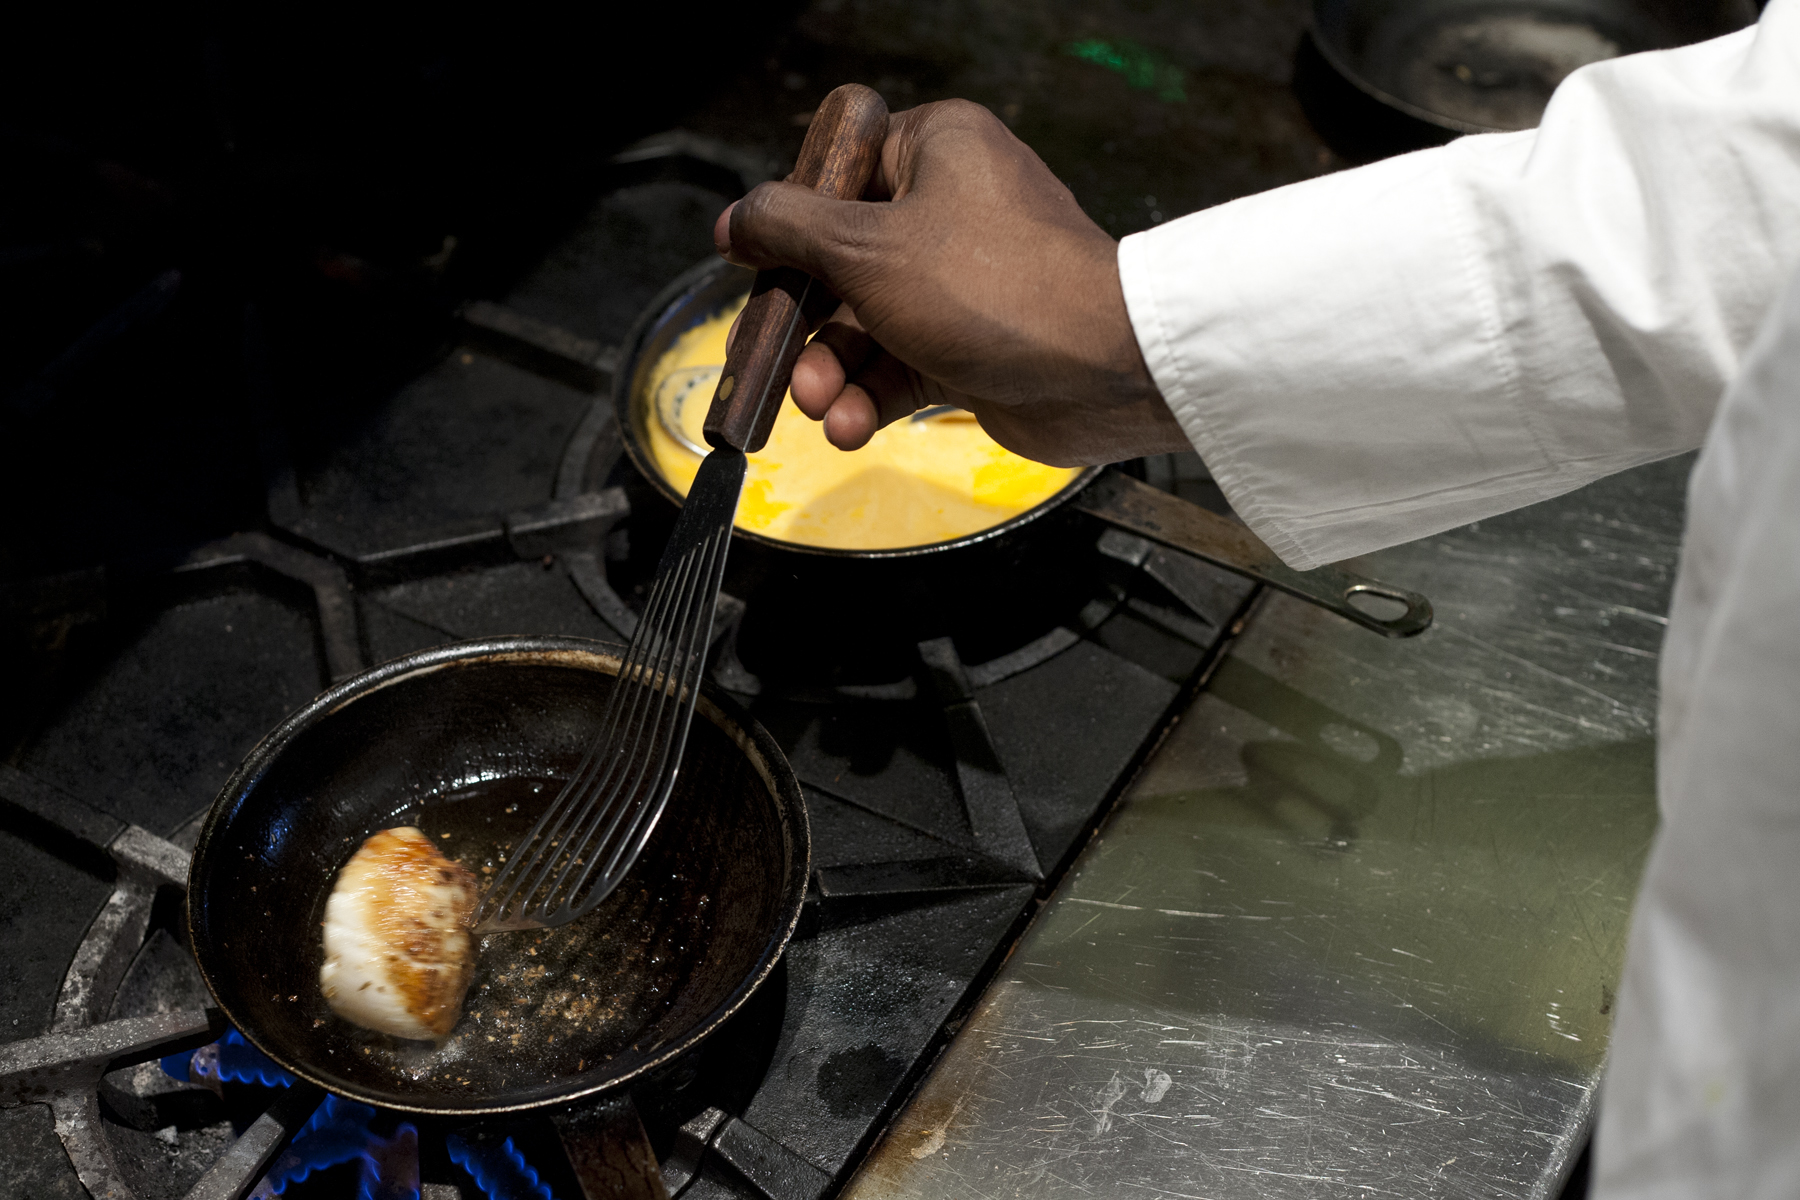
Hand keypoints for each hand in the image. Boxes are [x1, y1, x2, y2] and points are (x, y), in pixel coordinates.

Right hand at [714, 98, 1187, 466]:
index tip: (751, 265)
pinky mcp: (970, 347)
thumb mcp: (867, 248)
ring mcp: (962, 283)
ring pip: (865, 325)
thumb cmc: (994, 286)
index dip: (789, 225)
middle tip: (766, 359)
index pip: (839, 174)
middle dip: (802, 323)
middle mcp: (951, 209)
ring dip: (830, 372)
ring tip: (817, 405)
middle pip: (840, 262)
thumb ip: (790, 230)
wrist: (1101, 370)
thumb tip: (736, 221)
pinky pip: (899, 367)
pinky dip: (869, 397)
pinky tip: (849, 426)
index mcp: (936, 150)